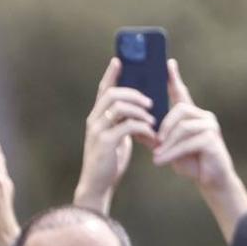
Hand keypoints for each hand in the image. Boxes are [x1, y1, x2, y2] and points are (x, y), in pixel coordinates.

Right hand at [74, 59, 156, 211]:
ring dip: (140, 110)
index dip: (111, 74)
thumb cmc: (110, 161)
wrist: (98, 185)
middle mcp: (94, 120)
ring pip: (119, 106)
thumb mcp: (118, 137)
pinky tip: (150, 133)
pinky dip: (142, 126)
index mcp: (96, 116)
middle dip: (134, 93)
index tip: (119, 60)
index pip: (103, 89)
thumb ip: (125, 122)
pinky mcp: (105, 143)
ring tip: (153, 118)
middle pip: (112, 93)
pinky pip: (126, 125)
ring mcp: (97, 130)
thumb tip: (144, 109)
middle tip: (150, 101)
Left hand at [153, 60, 234, 189]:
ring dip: (167, 143)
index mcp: (192, 114)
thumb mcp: (168, 147)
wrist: (210, 180)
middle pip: (180, 109)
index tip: (168, 63)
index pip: (181, 92)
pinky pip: (188, 142)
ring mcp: (210, 126)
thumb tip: (137, 128)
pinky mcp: (212, 140)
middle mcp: (203, 116)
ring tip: (156, 155)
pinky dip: (172, 152)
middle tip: (153, 140)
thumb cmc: (190, 161)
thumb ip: (156, 136)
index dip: (174, 78)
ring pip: (183, 127)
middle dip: (164, 125)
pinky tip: (161, 161)